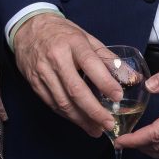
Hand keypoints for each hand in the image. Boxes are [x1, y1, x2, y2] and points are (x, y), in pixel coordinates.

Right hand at [12, 12, 122, 135]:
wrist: (28, 28)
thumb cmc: (62, 33)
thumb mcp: (86, 38)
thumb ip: (107, 58)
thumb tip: (130, 76)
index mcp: (73, 43)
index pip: (90, 64)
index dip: (105, 82)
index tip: (118, 97)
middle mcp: (56, 58)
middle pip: (75, 89)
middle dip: (93, 111)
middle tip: (107, 123)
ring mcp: (43, 72)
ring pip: (62, 102)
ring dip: (81, 119)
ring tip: (96, 129)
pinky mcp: (34, 83)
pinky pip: (52, 104)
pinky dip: (67, 115)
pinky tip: (79, 121)